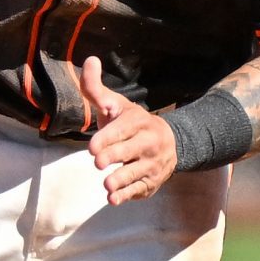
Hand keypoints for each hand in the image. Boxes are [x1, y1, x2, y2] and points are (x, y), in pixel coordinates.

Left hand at [80, 57, 176, 203]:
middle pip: (129, 151)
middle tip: (98, 162)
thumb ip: (96, 88)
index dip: (108, 138)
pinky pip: (138, 190)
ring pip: (135, 174)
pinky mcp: (150, 183)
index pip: (123, 130)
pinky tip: (113, 199)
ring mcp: (150, 165)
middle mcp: (147, 143)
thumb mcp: (116, 105)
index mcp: (138, 122)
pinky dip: (126, 196)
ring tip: (107, 186)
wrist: (169, 144)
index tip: (92, 147)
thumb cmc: (131, 123)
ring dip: (121, 180)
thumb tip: (90, 60)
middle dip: (114, 156)